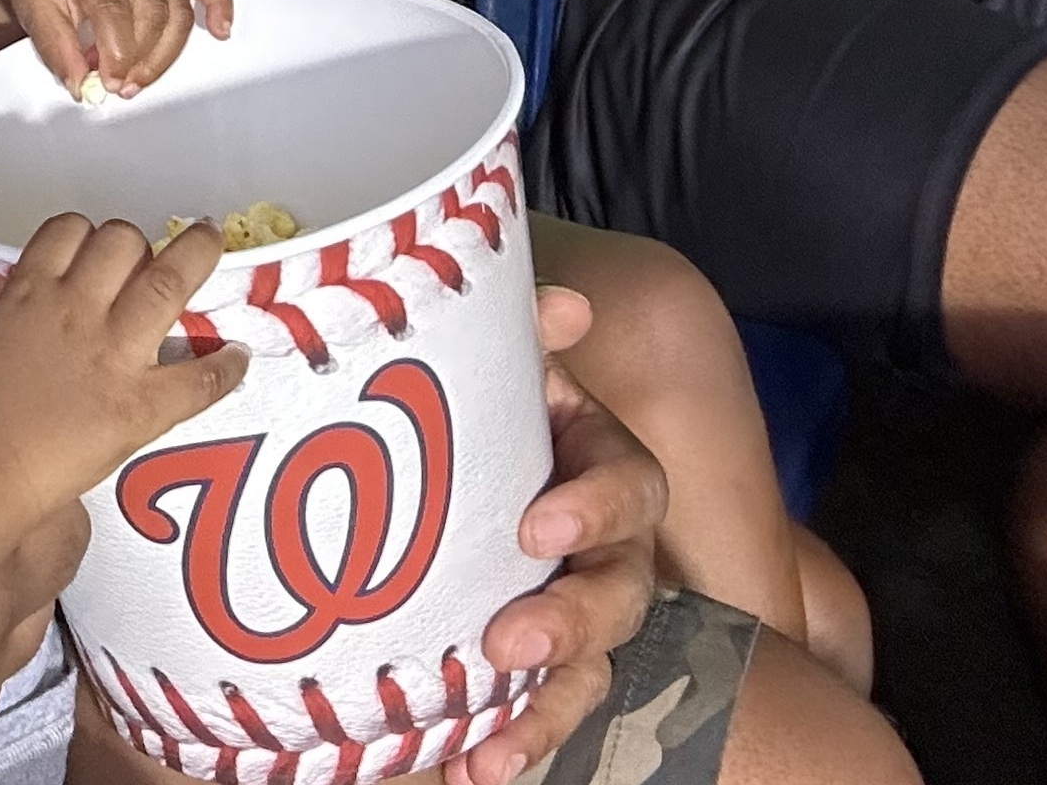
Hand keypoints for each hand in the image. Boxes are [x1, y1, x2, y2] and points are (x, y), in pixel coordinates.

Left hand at [0, 0, 231, 98]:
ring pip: (179, 10)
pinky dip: (219, 3)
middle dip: (141, 58)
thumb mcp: (31, 11)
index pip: (114, 6)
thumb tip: (82, 85)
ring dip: (166, 53)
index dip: (117, 52)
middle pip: (154, 12)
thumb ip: (56, 49)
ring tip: (141, 80)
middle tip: (120, 87)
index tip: (109, 83)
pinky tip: (221, 31)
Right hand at [0, 201, 240, 518]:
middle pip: (122, 242)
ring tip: (209, 242)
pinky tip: (237, 358)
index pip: (69, 230)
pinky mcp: (142, 405)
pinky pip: (199, 378)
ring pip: (169, 280)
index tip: (98, 244)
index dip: (88, 233)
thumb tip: (17, 290)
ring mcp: (114, 354)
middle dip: (136, 244)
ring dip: (197, 254)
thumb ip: (8, 308)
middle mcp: (77, 310)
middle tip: (146, 255)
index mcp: (31, 292)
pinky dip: (225, 367)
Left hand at [443, 286, 666, 784]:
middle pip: (620, 594)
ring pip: (588, 671)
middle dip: (571, 623)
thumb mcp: (489, 363)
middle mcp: (600, 547)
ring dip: (545, 709)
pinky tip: (469, 767)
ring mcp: (570, 611)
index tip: (536, 529)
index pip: (631, 489)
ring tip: (492, 745)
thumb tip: (568, 307)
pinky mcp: (530, 665)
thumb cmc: (470, 406)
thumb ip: (521, 329)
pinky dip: (509, 745)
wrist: (415, 464)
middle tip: (509, 639)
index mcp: (598, 464)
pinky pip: (538, 713)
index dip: (595, 511)